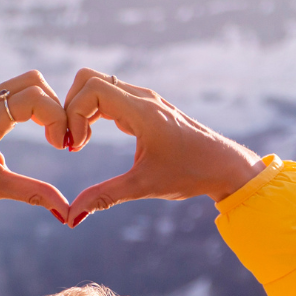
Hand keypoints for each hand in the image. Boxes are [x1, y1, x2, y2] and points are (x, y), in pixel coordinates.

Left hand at [0, 70, 70, 223]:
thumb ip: (33, 193)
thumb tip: (67, 212)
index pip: (35, 99)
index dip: (56, 119)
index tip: (58, 147)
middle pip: (35, 82)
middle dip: (55, 107)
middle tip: (59, 138)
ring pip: (25, 82)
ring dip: (44, 104)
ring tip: (49, 135)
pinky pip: (12, 91)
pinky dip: (30, 104)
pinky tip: (32, 130)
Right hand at [63, 69, 264, 226]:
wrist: (224, 166)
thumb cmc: (191, 174)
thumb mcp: (144, 186)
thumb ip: (105, 197)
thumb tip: (72, 216)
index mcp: (143, 111)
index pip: (92, 89)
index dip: (74, 114)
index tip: (75, 147)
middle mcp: (142, 98)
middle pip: (89, 79)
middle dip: (71, 107)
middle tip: (71, 142)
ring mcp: (144, 100)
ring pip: (98, 85)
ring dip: (81, 110)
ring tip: (79, 143)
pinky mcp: (146, 107)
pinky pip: (110, 97)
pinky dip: (93, 112)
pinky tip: (91, 139)